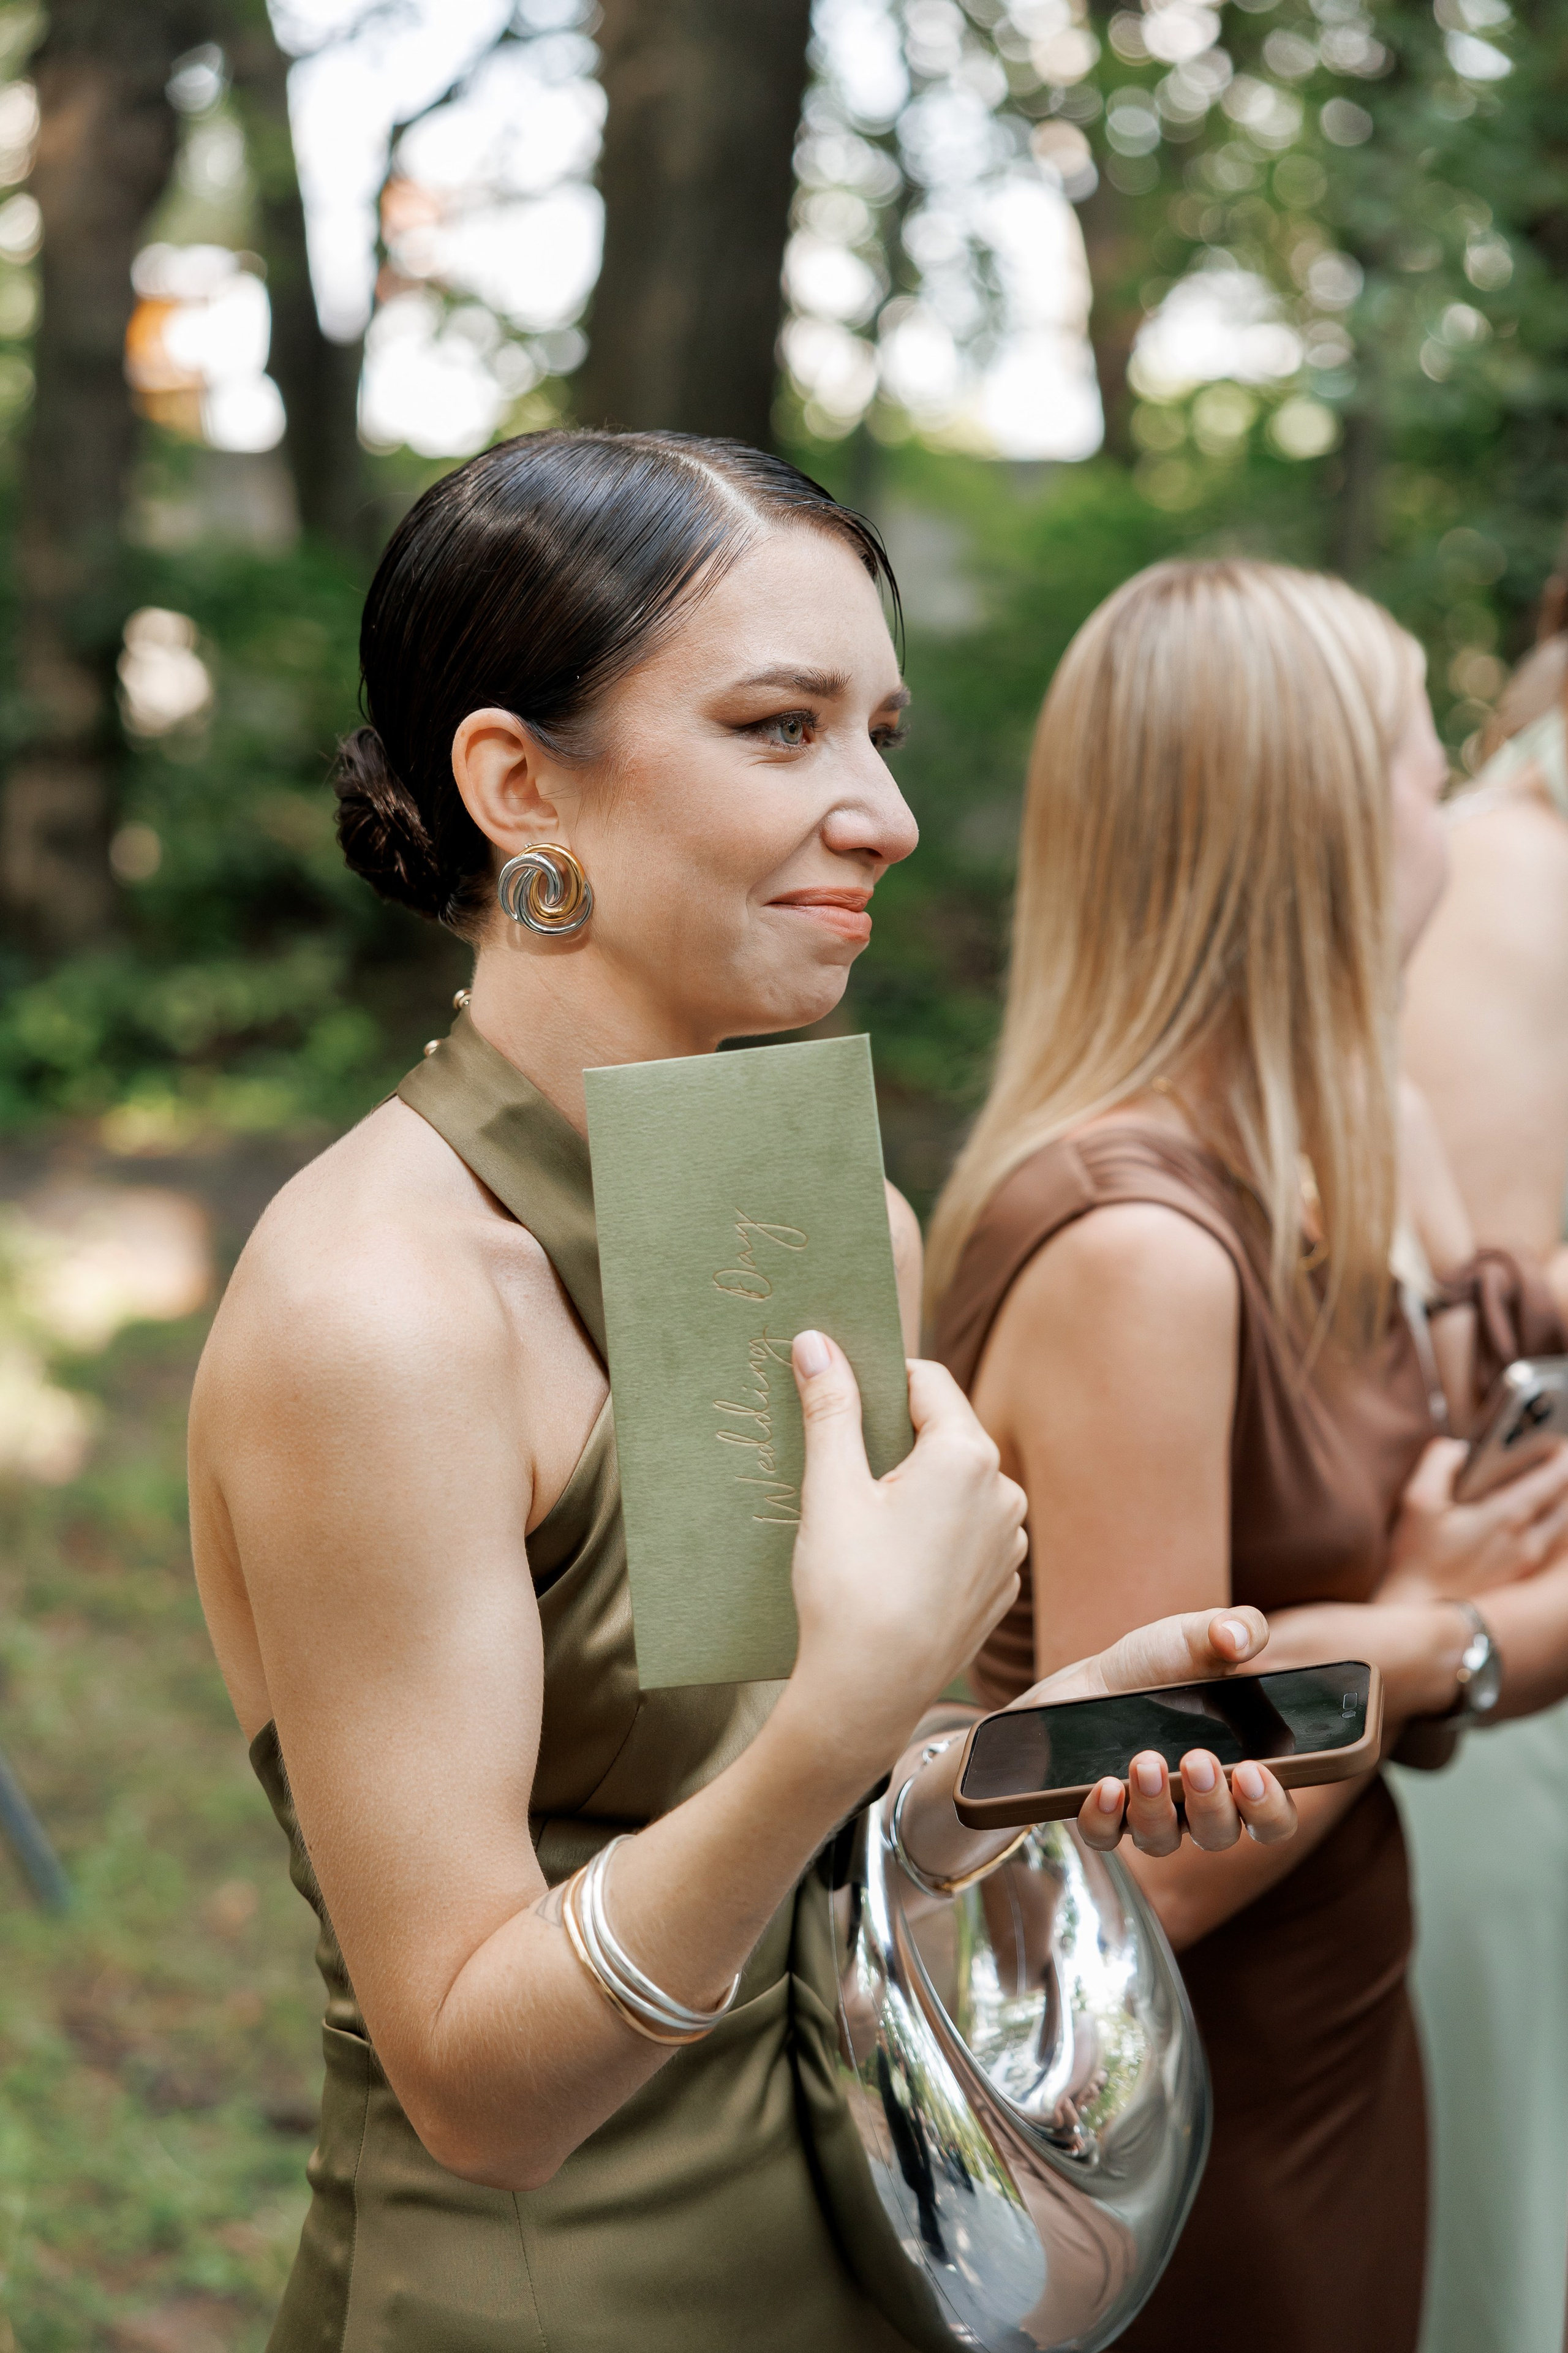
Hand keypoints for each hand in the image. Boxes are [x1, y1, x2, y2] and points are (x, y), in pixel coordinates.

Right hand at [784, 1332, 1025, 1778]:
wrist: (869, 1694)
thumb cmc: (848, 1590)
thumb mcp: (830, 1488)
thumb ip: (830, 1407)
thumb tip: (817, 1343)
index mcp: (967, 1456)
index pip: (927, 1380)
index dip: (880, 1380)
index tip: (841, 1396)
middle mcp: (1004, 1493)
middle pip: (945, 1433)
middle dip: (896, 1438)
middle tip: (842, 1466)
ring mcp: (1008, 1543)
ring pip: (958, 1486)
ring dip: (917, 1488)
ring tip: (864, 1523)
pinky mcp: (1000, 1584)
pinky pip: (967, 1534)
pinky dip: (934, 1533)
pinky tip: (892, 1563)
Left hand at [1019, 1606, 1296, 1857]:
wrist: (1094, 1678)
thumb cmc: (1162, 1665)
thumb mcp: (1200, 1636)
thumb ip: (1236, 1629)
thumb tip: (1237, 1639)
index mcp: (1241, 1772)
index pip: (1274, 1816)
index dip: (1270, 1806)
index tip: (1255, 1771)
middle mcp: (1200, 1806)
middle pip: (1220, 1834)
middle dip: (1213, 1803)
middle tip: (1199, 1760)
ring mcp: (1149, 1813)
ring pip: (1161, 1839)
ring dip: (1156, 1807)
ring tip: (1146, 1761)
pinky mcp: (1102, 1812)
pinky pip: (1104, 1836)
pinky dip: (1104, 1817)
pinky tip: (1106, 1785)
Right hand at [1383, 1435, 1567, 1603]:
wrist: (1421, 1612)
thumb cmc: (1418, 1557)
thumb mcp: (1418, 1501)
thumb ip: (1439, 1463)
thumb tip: (1458, 1447)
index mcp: (1507, 1516)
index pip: (1553, 1479)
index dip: (1562, 1457)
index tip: (1559, 1441)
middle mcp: (1527, 1539)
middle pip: (1566, 1503)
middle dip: (1566, 1479)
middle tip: (1559, 1460)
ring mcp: (1526, 1561)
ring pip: (1562, 1526)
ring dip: (1563, 1503)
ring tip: (1553, 1486)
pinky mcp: (1520, 1577)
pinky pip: (1549, 1544)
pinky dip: (1553, 1525)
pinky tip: (1538, 1517)